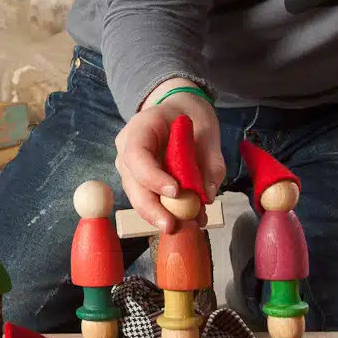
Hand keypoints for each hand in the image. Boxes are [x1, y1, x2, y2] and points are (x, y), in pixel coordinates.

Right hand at [114, 79, 225, 234]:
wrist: (179, 111)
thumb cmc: (190, 116)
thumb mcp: (207, 129)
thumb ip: (210, 161)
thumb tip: (208, 196)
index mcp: (140, 128)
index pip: (137, 155)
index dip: (152, 176)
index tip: (175, 192)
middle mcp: (127, 150)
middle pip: (132, 184)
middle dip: (152, 208)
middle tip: (173, 226)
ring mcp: (131, 169)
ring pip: (139, 197)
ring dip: (163, 214)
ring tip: (191, 224)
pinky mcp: (141, 183)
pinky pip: (151, 201)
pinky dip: (170, 212)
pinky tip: (191, 219)